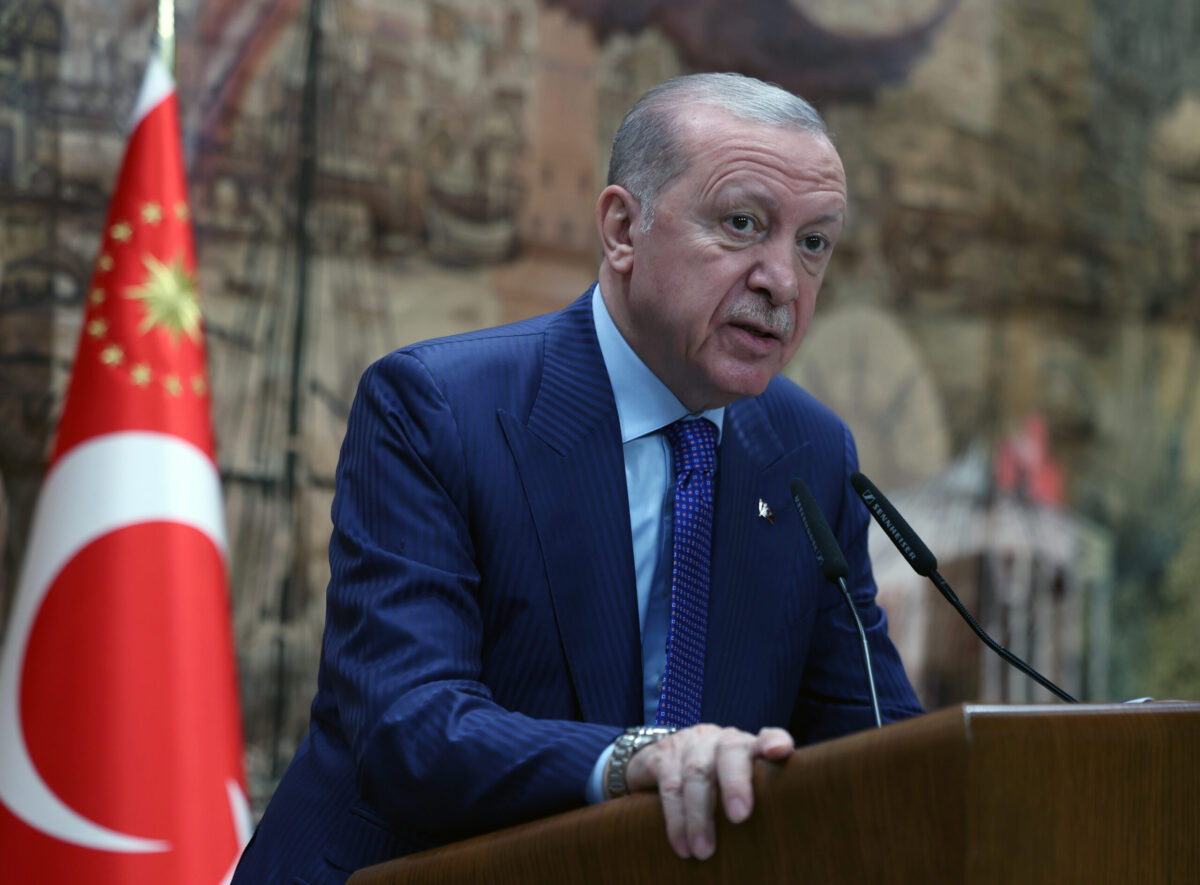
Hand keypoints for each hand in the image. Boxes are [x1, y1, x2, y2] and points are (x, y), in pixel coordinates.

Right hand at [621, 724, 793, 859]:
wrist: (662, 759)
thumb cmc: (713, 779)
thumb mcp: (736, 782)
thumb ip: (758, 793)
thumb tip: (783, 829)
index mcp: (745, 746)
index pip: (767, 737)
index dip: (774, 741)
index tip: (779, 751)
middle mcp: (719, 740)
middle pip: (730, 751)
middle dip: (735, 783)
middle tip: (739, 817)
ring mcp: (689, 745)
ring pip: (696, 772)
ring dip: (699, 815)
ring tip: (704, 850)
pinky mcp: (661, 757)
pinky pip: (669, 786)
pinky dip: (675, 819)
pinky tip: (681, 843)